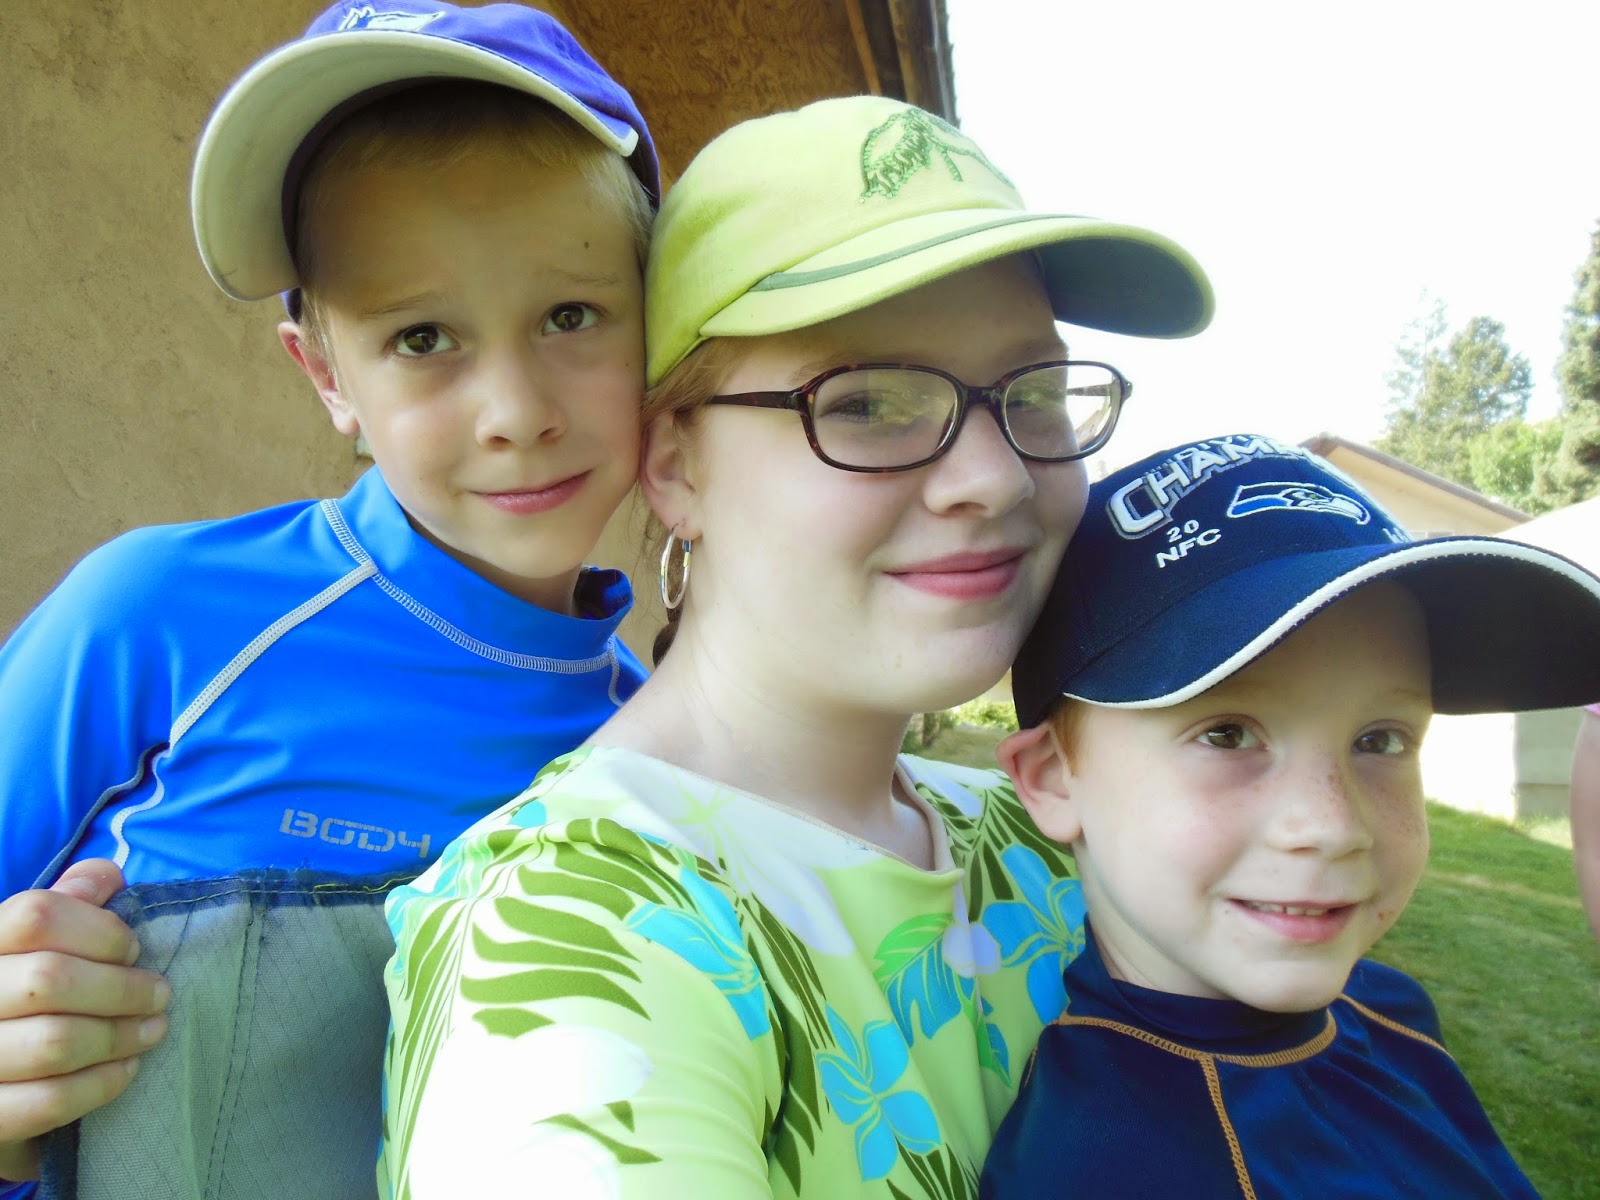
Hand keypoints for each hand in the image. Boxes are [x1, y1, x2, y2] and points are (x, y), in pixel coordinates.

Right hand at [0, 860, 169, 1181]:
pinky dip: (98, 1086)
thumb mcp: (38, 940)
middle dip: (121, 988)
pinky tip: (126, 1071)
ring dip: (119, 1037)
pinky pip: (46, 1102)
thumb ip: (69, 902)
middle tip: (160, 994)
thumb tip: (108, 877)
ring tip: (153, 1030)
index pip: (36, 916)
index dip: (99, 930)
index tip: (133, 948)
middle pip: (50, 980)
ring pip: (54, 1044)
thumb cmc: (26, 989)